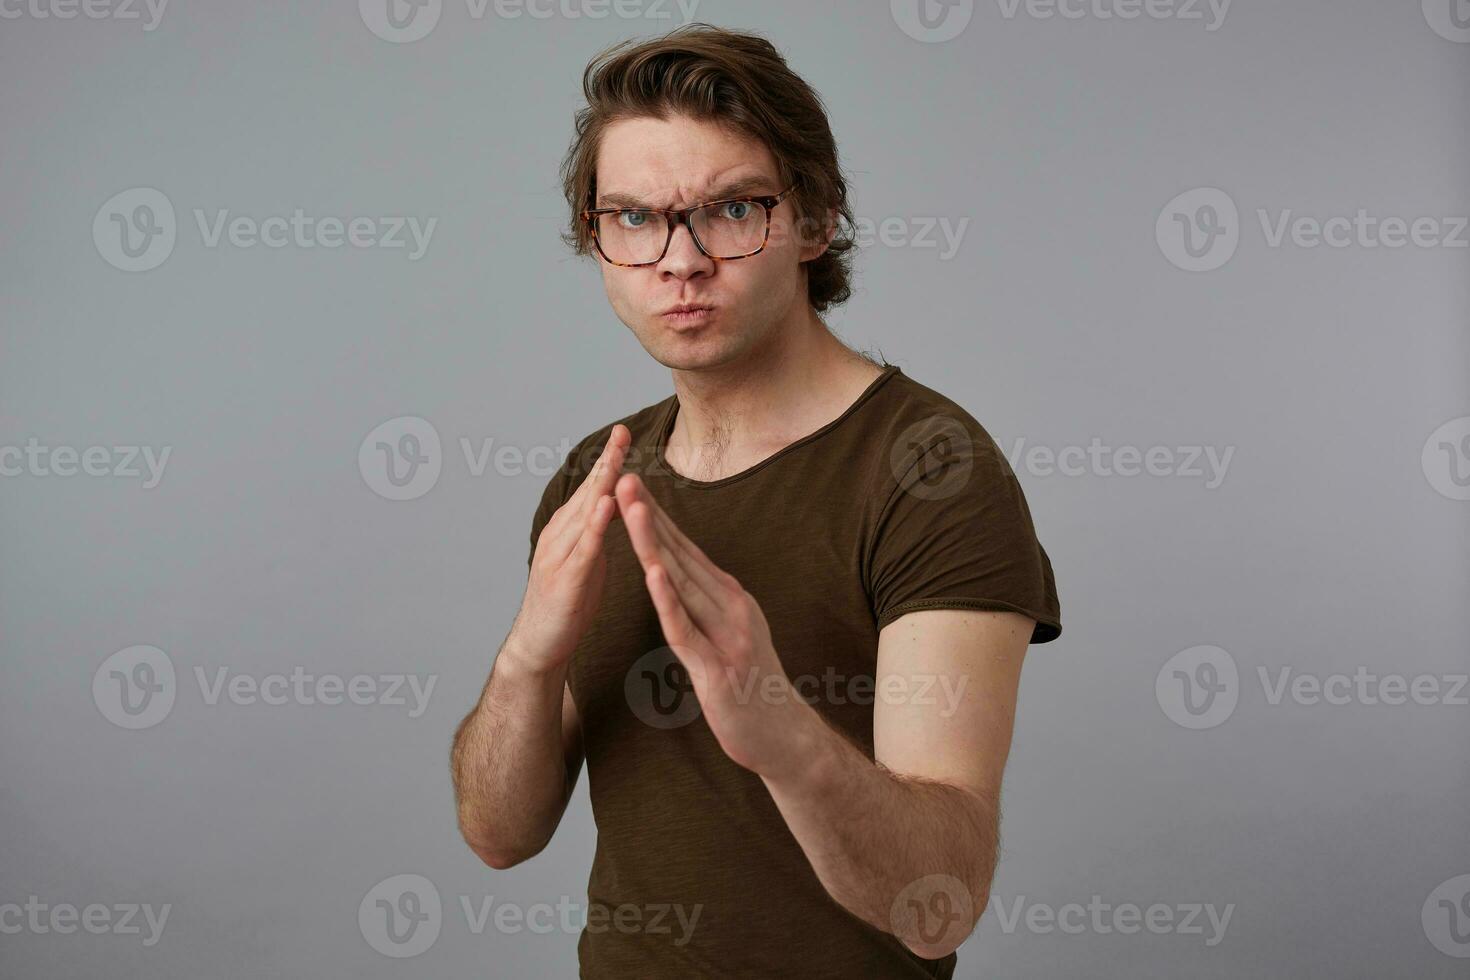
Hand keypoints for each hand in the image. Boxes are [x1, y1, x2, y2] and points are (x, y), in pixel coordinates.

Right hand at [509, 425, 629, 672]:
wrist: (538, 646)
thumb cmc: (565, 604)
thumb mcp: (586, 560)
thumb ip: (596, 532)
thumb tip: (615, 505)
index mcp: (568, 529)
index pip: (592, 488)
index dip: (608, 460)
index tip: (623, 433)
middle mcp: (560, 536)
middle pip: (588, 492)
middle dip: (606, 461)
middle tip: (622, 432)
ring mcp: (560, 556)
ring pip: (585, 515)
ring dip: (601, 485)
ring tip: (617, 459)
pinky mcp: (567, 580)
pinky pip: (584, 549)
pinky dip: (595, 525)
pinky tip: (607, 506)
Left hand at [614, 472, 817, 778]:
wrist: (784, 737)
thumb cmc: (752, 687)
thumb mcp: (730, 634)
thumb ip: (708, 604)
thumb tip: (681, 576)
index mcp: (730, 597)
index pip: (686, 549)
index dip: (657, 516)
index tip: (632, 485)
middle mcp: (730, 606)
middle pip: (680, 554)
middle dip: (649, 516)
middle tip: (623, 479)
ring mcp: (726, 635)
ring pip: (681, 581)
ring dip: (654, 543)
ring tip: (631, 509)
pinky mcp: (716, 667)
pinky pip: (685, 629)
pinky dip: (667, 599)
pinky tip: (651, 574)